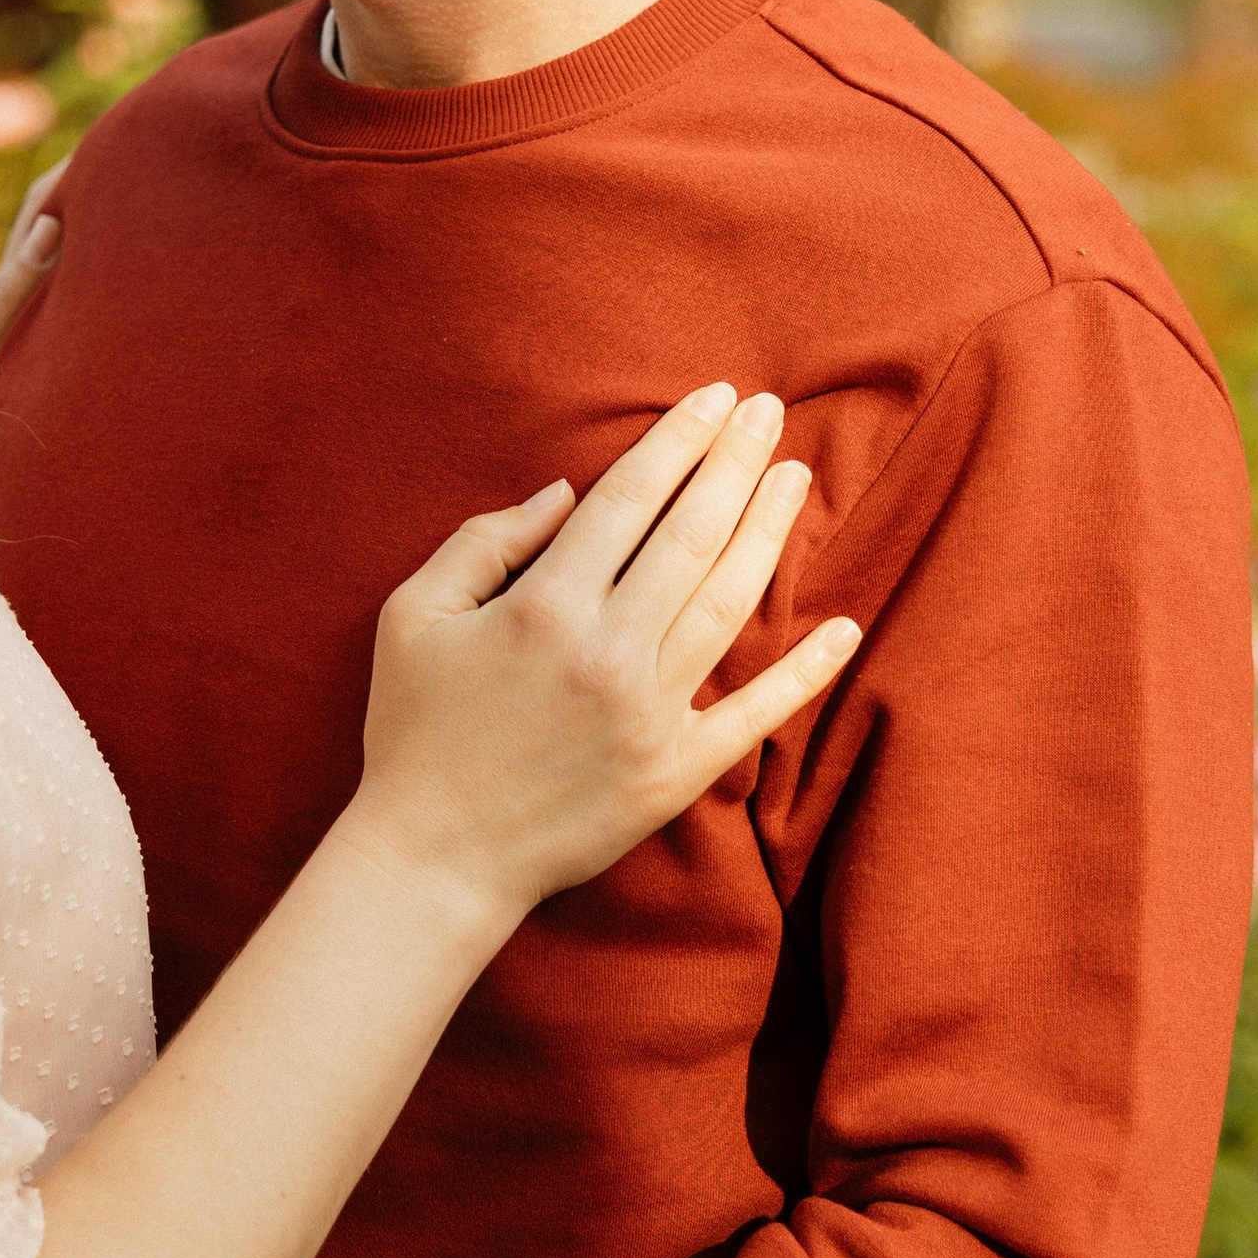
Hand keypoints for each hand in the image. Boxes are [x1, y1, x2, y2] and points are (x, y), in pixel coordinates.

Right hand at [353, 385, 855, 923]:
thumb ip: (484, 542)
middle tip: (769, 412)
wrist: (434, 858)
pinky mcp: (675, 773)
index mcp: (544, 606)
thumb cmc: (414, 731)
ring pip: (729, 604)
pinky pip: (754, 716)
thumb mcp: (413, 616)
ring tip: (795, 476)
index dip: (677, 441)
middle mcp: (608, 652)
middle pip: (692, 535)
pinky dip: (805, 673)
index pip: (630, 499)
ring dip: (769, 532)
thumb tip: (566, 495)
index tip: (713, 399)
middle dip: (735, 463)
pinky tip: (843, 626)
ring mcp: (650, 714)